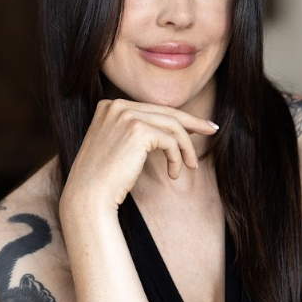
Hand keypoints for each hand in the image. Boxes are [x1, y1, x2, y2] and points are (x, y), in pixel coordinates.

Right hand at [59, 98, 218, 216]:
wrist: (88, 195)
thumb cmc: (105, 179)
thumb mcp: (119, 147)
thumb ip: (138, 132)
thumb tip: (172, 129)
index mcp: (110, 106)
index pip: (152, 109)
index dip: (177, 118)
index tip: (197, 127)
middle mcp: (117, 105)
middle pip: (166, 111)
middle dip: (193, 123)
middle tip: (213, 131)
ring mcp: (126, 115)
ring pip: (172, 125)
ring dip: (186, 148)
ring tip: (191, 166)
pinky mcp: (138, 129)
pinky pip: (170, 140)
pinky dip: (177, 157)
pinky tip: (174, 173)